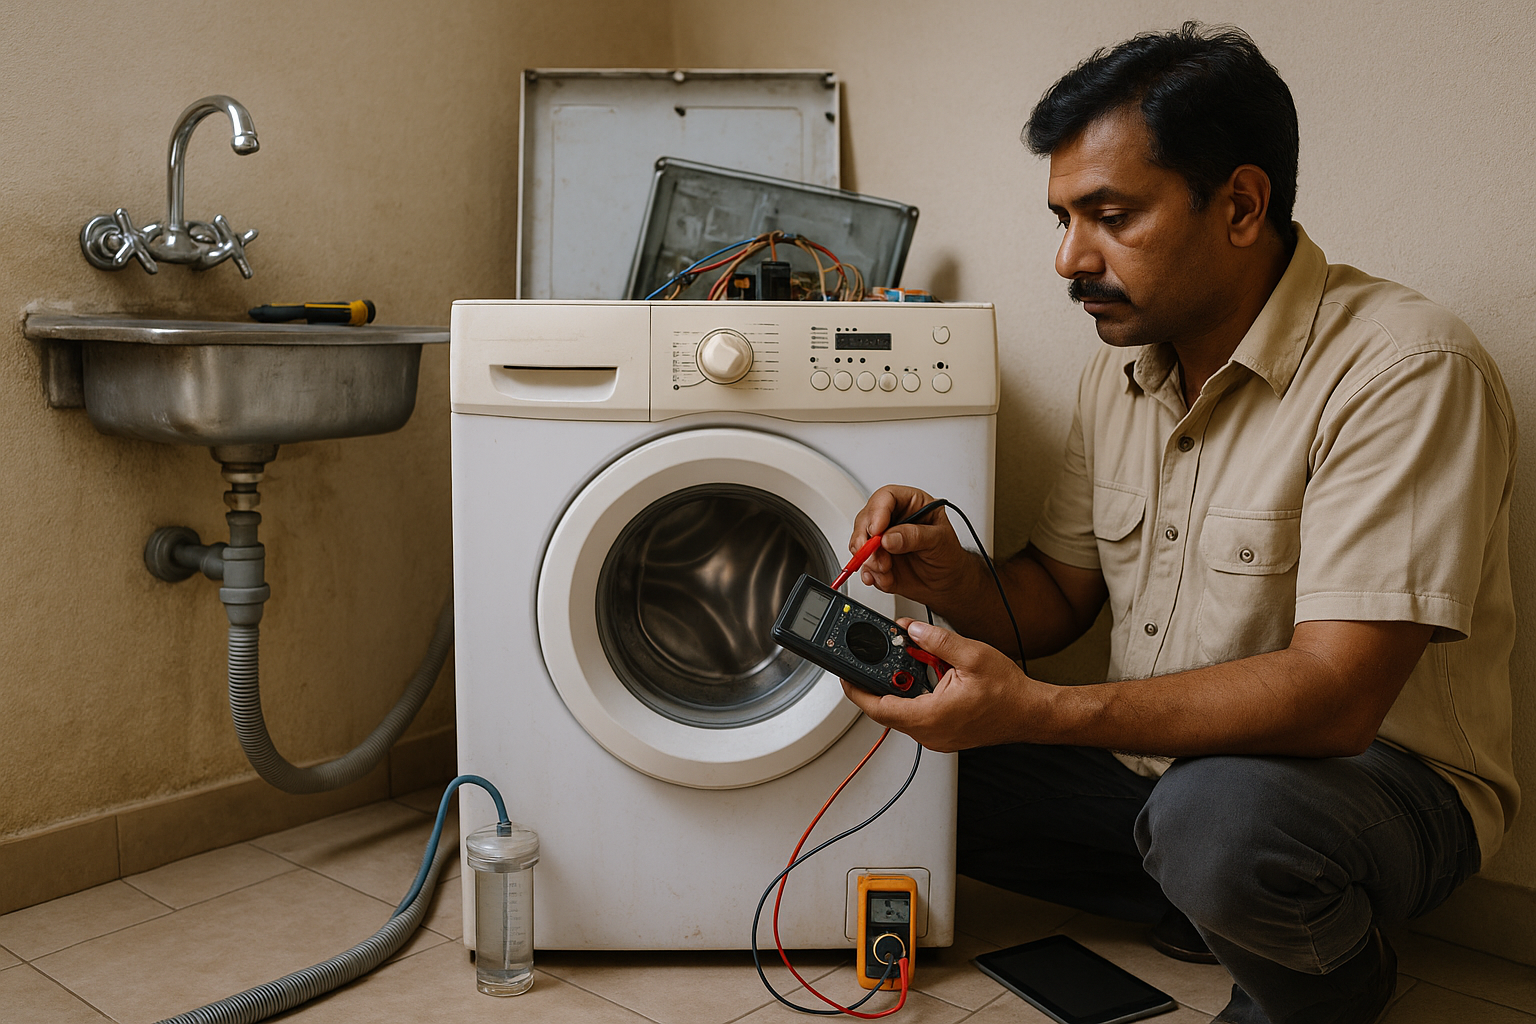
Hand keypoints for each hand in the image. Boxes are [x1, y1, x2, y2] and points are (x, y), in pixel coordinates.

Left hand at [839, 619, 1051, 751]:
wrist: (1031, 713)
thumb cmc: (1008, 693)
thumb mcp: (972, 655)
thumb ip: (937, 641)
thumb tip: (912, 630)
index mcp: (930, 717)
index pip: (878, 707)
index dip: (856, 690)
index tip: (843, 674)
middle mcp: (929, 732)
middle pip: (887, 708)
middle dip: (879, 680)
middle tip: (876, 656)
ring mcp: (936, 736)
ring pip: (903, 711)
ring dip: (901, 686)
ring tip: (911, 661)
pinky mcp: (943, 734)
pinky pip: (918, 715)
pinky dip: (916, 694)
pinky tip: (928, 674)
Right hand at [851, 485, 977, 608]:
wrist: (948, 582)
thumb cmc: (948, 555)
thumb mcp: (940, 541)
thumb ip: (915, 536)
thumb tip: (888, 538)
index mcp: (911, 504)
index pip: (887, 497)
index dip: (877, 511)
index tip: (876, 529)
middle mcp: (893, 520)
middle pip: (866, 519)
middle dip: (865, 539)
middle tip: (874, 554)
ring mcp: (882, 540)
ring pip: (860, 542)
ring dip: (868, 559)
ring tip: (886, 570)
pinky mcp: (877, 560)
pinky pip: (864, 565)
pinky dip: (870, 574)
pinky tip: (883, 578)